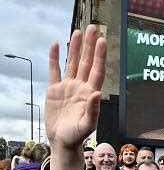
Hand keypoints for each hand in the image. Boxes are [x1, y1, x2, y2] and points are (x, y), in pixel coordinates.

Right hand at [45, 25, 106, 151]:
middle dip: (89, 46)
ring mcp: (68, 87)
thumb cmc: (77, 136)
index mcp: (90, 94)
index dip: (99, 56)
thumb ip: (93, 110)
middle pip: (86, 62)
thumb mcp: (87, 125)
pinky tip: (56, 45)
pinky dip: (54, 58)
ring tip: (77, 32)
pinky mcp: (54, 90)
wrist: (62, 141)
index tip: (102, 41)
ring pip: (72, 63)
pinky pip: (54, 71)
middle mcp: (80, 87)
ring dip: (74, 48)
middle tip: (93, 28)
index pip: (97, 71)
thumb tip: (97, 93)